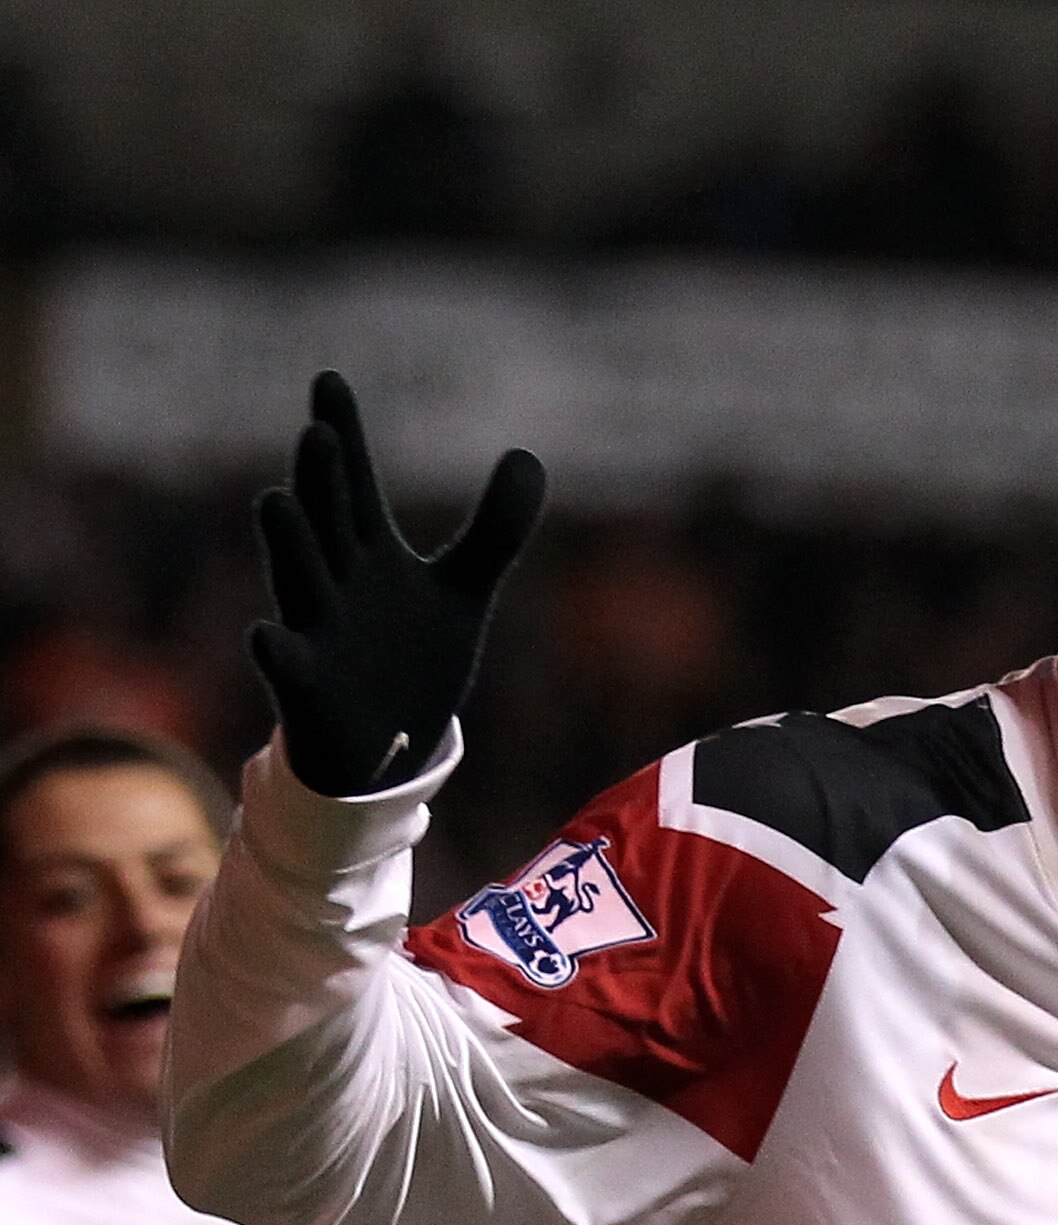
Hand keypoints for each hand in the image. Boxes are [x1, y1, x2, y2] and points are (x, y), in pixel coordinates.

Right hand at [249, 371, 546, 797]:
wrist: (389, 748)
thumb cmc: (413, 659)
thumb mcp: (463, 592)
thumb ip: (493, 529)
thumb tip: (528, 456)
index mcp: (369, 552)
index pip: (353, 482)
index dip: (344, 434)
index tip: (329, 381)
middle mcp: (335, 581)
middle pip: (327, 523)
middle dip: (321, 483)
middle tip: (317, 433)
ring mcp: (317, 630)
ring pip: (299, 582)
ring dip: (289, 547)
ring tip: (276, 500)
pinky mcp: (307, 686)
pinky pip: (286, 666)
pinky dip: (275, 651)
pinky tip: (265, 635)